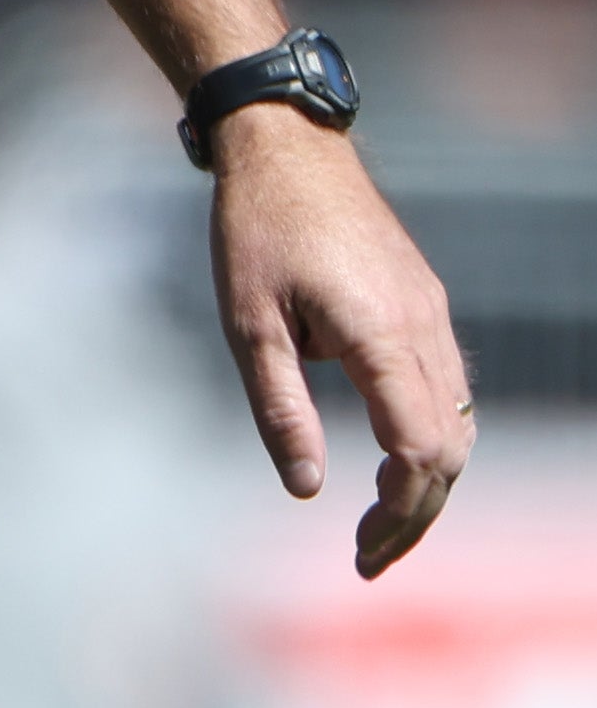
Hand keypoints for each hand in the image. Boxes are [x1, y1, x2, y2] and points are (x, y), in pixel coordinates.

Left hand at [208, 105, 472, 575]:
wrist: (288, 148)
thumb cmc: (256, 231)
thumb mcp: (247, 324)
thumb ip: (280, 407)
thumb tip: (305, 490)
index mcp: (382, 337)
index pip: (419, 451)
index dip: (399, 511)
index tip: (360, 550)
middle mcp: (424, 329)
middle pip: (450, 451)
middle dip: (416, 514)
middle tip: (369, 559)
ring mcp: (434, 315)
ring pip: (459, 424)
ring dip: (429, 482)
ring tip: (383, 526)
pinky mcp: (426, 305)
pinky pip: (449, 391)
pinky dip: (433, 440)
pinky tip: (396, 463)